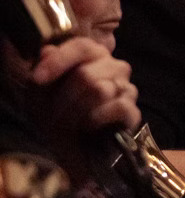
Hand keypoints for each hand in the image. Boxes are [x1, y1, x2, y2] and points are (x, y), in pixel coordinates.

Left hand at [26, 38, 140, 182]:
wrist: (75, 150)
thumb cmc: (58, 115)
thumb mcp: (41, 92)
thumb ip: (44, 68)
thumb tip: (47, 51)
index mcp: (93, 56)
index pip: (82, 47)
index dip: (59, 62)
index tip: (37, 79)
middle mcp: (114, 67)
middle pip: (87, 74)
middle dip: (63, 99)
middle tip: (51, 118)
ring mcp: (127, 89)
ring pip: (101, 90)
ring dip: (76, 112)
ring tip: (67, 124)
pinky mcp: (133, 112)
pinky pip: (118, 107)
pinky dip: (97, 119)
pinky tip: (88, 127)